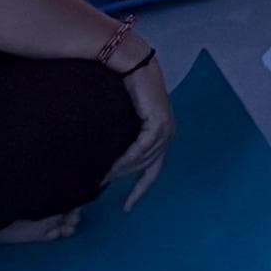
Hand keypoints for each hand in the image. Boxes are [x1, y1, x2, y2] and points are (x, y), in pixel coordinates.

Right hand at [102, 44, 174, 206]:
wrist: (127, 62)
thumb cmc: (120, 88)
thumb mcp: (121, 119)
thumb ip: (120, 138)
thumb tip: (106, 161)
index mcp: (161, 134)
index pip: (153, 170)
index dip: (140, 190)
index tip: (127, 207)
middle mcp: (167, 133)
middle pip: (148, 167)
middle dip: (126, 178)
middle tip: (103, 182)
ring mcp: (166, 127)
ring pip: (145, 159)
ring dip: (125, 169)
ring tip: (104, 174)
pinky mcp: (159, 121)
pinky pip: (144, 147)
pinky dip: (130, 157)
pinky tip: (115, 163)